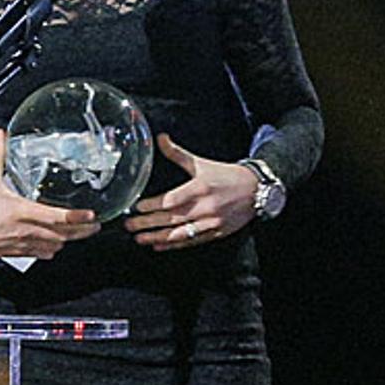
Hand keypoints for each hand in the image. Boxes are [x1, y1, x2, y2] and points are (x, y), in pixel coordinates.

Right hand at [0, 129, 101, 259]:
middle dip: (82, 230)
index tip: (90, 214)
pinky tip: (59, 241)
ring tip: (83, 231)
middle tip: (96, 223)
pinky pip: (42, 254)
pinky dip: (54, 248)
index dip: (75, 217)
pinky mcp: (18, 252)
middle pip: (61, 234)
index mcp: (19, 211)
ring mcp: (23, 243)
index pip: (55, 216)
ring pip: (54, 246)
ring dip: (69, 239)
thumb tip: (2, 135)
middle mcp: (24, 229)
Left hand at [123, 134, 257, 250]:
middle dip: (147, 224)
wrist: (255, 189)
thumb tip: (160, 139)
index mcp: (199, 188)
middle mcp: (204, 207)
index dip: (152, 206)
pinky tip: (159, 245)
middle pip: (171, 218)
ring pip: (179, 233)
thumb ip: (178, 154)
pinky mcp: (215, 232)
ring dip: (157, 237)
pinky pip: (191, 241)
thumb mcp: (201, 163)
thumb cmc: (226, 175)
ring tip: (140, 239)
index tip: (136, 208)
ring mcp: (210, 222)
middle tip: (129, 225)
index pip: (171, 200)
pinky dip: (174, 244)